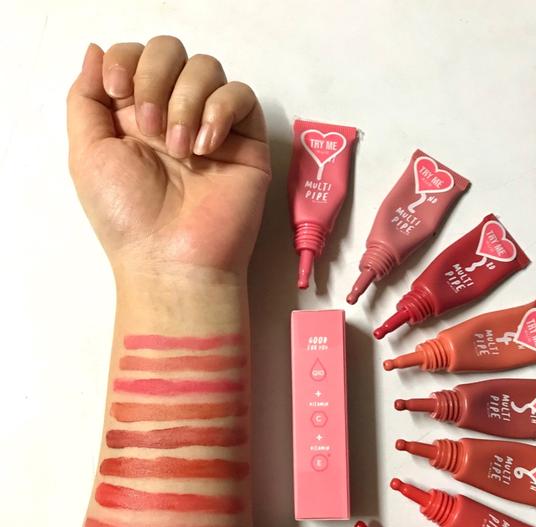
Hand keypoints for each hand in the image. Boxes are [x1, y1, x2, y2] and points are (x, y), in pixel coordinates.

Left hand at [67, 37, 270, 279]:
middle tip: (151, 128)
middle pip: (171, 51)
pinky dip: (220, 112)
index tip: (119, 92)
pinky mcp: (245, 143)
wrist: (171, 261)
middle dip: (156, 77)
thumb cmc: (127, 218)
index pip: (135, 56)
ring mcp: (210, 128)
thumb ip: (85, 98)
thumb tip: (97, 51)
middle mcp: (172, 115)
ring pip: (206, 68)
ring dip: (186, 100)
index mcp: (133, 116)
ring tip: (181, 150)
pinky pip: (241, 96)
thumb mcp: (87, 154)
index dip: (127, 60)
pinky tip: (205, 148)